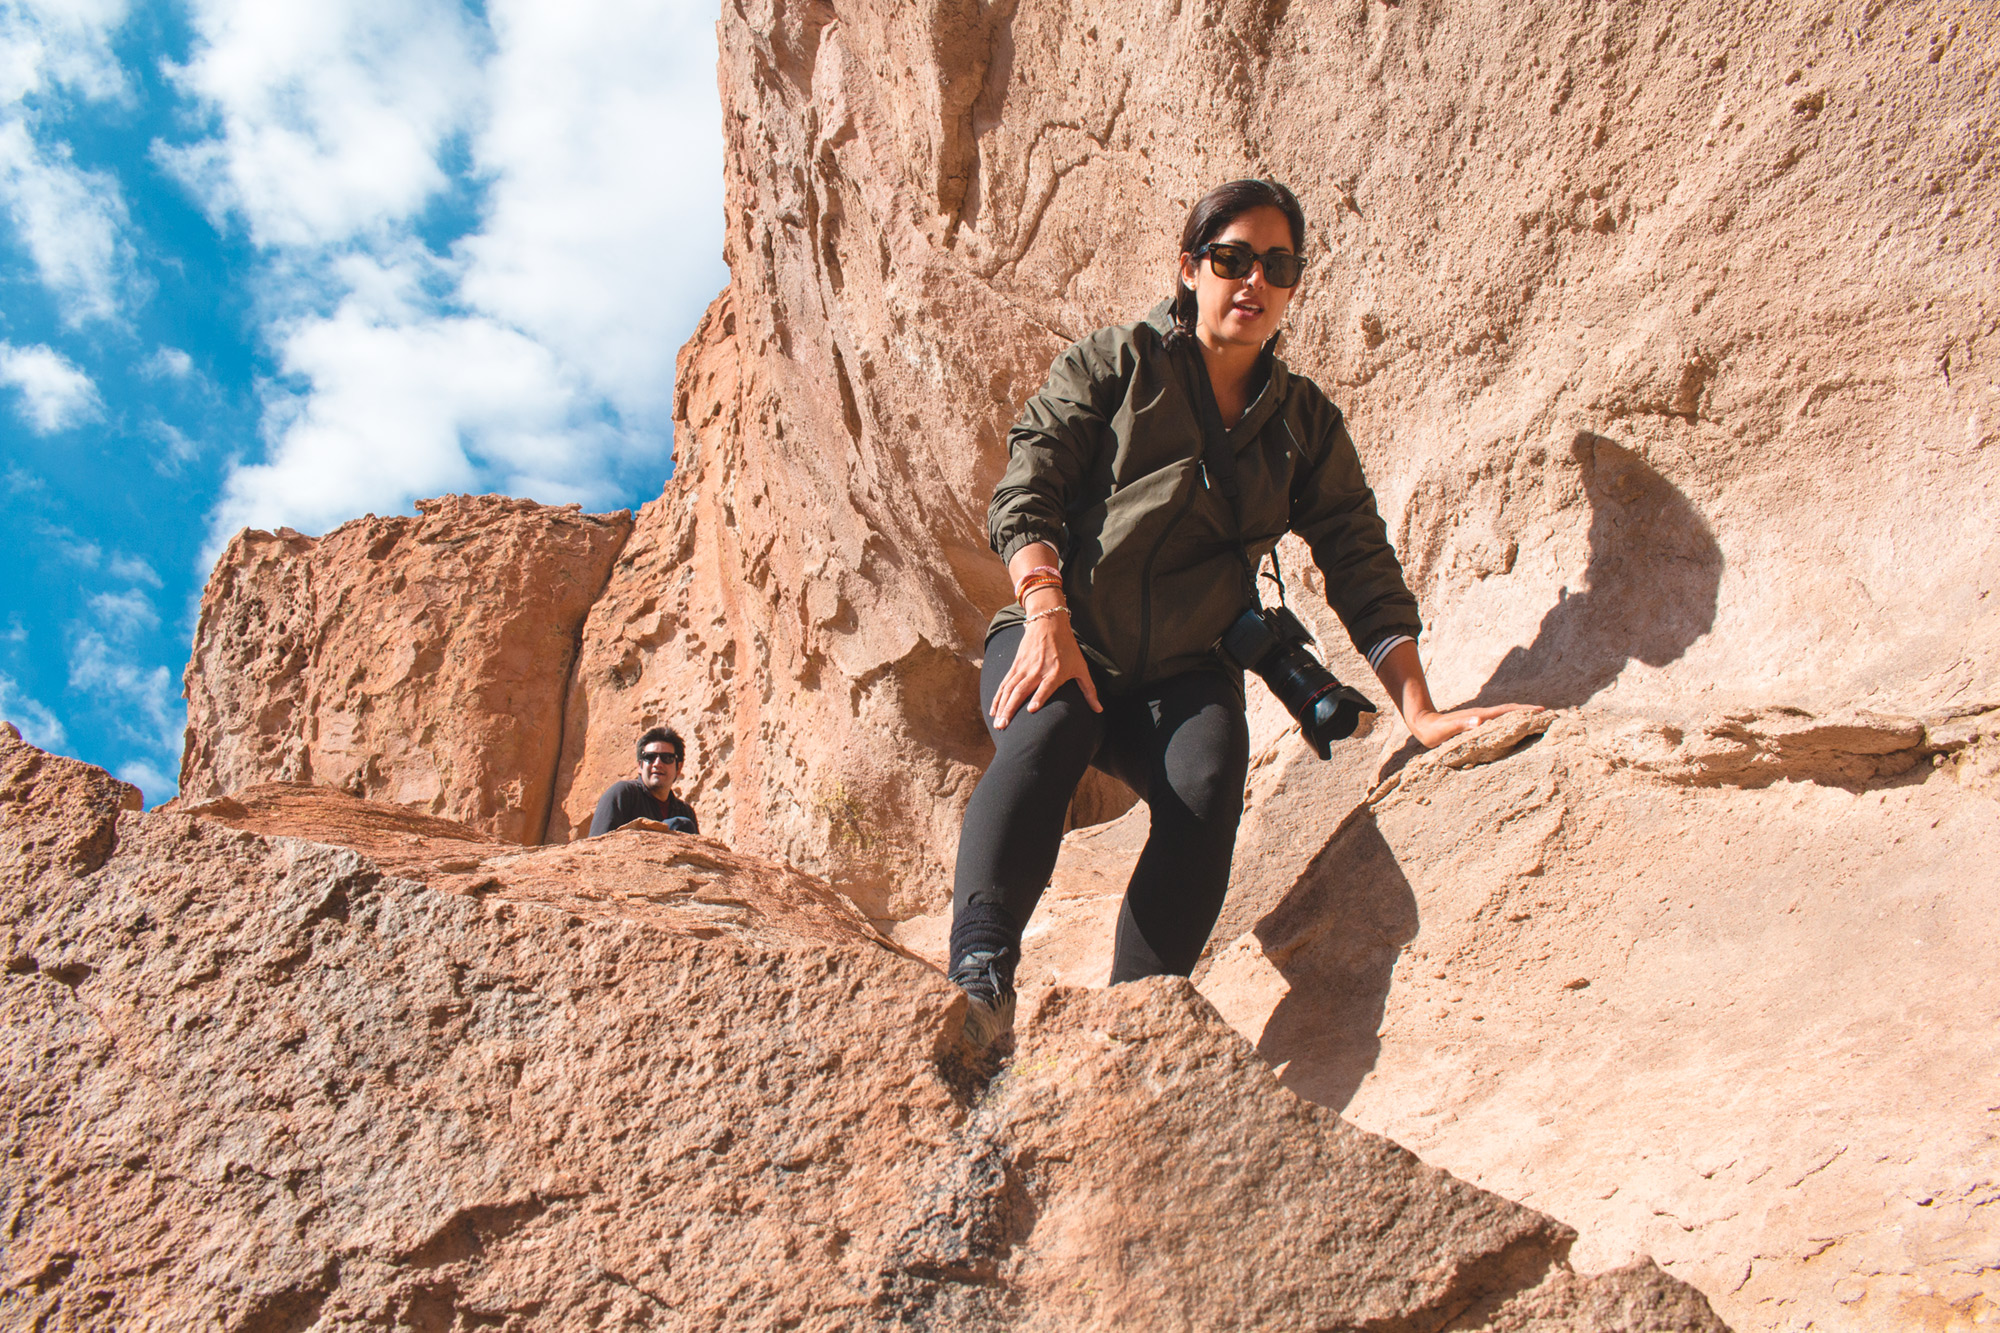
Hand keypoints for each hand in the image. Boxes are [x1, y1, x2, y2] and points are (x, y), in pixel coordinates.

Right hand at [990, 615, 1101, 728]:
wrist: (1048, 622)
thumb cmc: (1067, 647)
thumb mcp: (1081, 667)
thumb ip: (1089, 690)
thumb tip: (1099, 710)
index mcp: (1055, 672)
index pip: (1046, 686)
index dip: (1039, 697)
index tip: (1031, 710)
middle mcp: (1037, 671)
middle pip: (1021, 691)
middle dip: (1011, 709)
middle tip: (1004, 727)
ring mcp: (1024, 668)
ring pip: (1010, 689)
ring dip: (1002, 707)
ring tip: (998, 723)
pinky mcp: (1015, 666)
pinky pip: (1004, 684)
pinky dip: (998, 698)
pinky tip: (994, 710)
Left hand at [1405, 702, 1543, 748]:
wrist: (1422, 723)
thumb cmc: (1434, 731)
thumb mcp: (1446, 730)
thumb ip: (1461, 726)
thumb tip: (1479, 721)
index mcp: (1480, 716)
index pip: (1507, 712)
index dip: (1524, 711)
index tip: (1542, 711)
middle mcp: (1483, 715)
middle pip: (1511, 711)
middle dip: (1529, 712)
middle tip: (1549, 715)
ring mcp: (1481, 719)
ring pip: (1506, 716)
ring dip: (1522, 716)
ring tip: (1539, 720)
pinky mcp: (1477, 724)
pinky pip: (1499, 723)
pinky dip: (1512, 723)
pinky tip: (1517, 730)